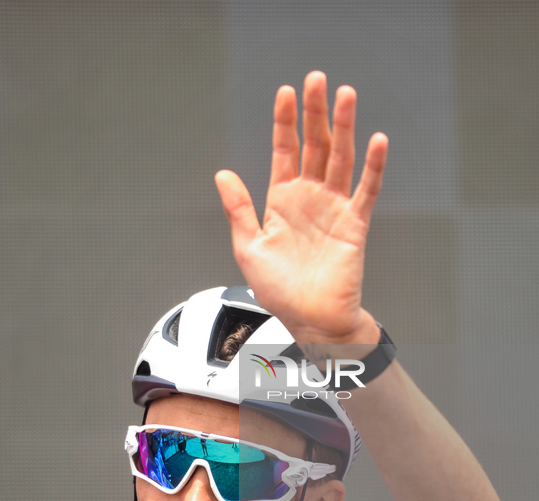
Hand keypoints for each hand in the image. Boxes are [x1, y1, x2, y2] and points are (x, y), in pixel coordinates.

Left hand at [215, 71, 387, 344]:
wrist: (309, 321)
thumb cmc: (279, 292)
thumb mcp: (249, 248)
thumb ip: (239, 209)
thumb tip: (223, 174)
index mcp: (282, 201)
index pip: (285, 151)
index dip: (284, 122)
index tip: (285, 93)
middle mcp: (309, 199)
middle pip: (314, 145)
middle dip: (315, 112)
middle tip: (316, 80)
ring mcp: (333, 208)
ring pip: (340, 158)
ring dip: (344, 127)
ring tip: (345, 95)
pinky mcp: (354, 224)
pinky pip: (366, 190)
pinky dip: (373, 166)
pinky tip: (376, 141)